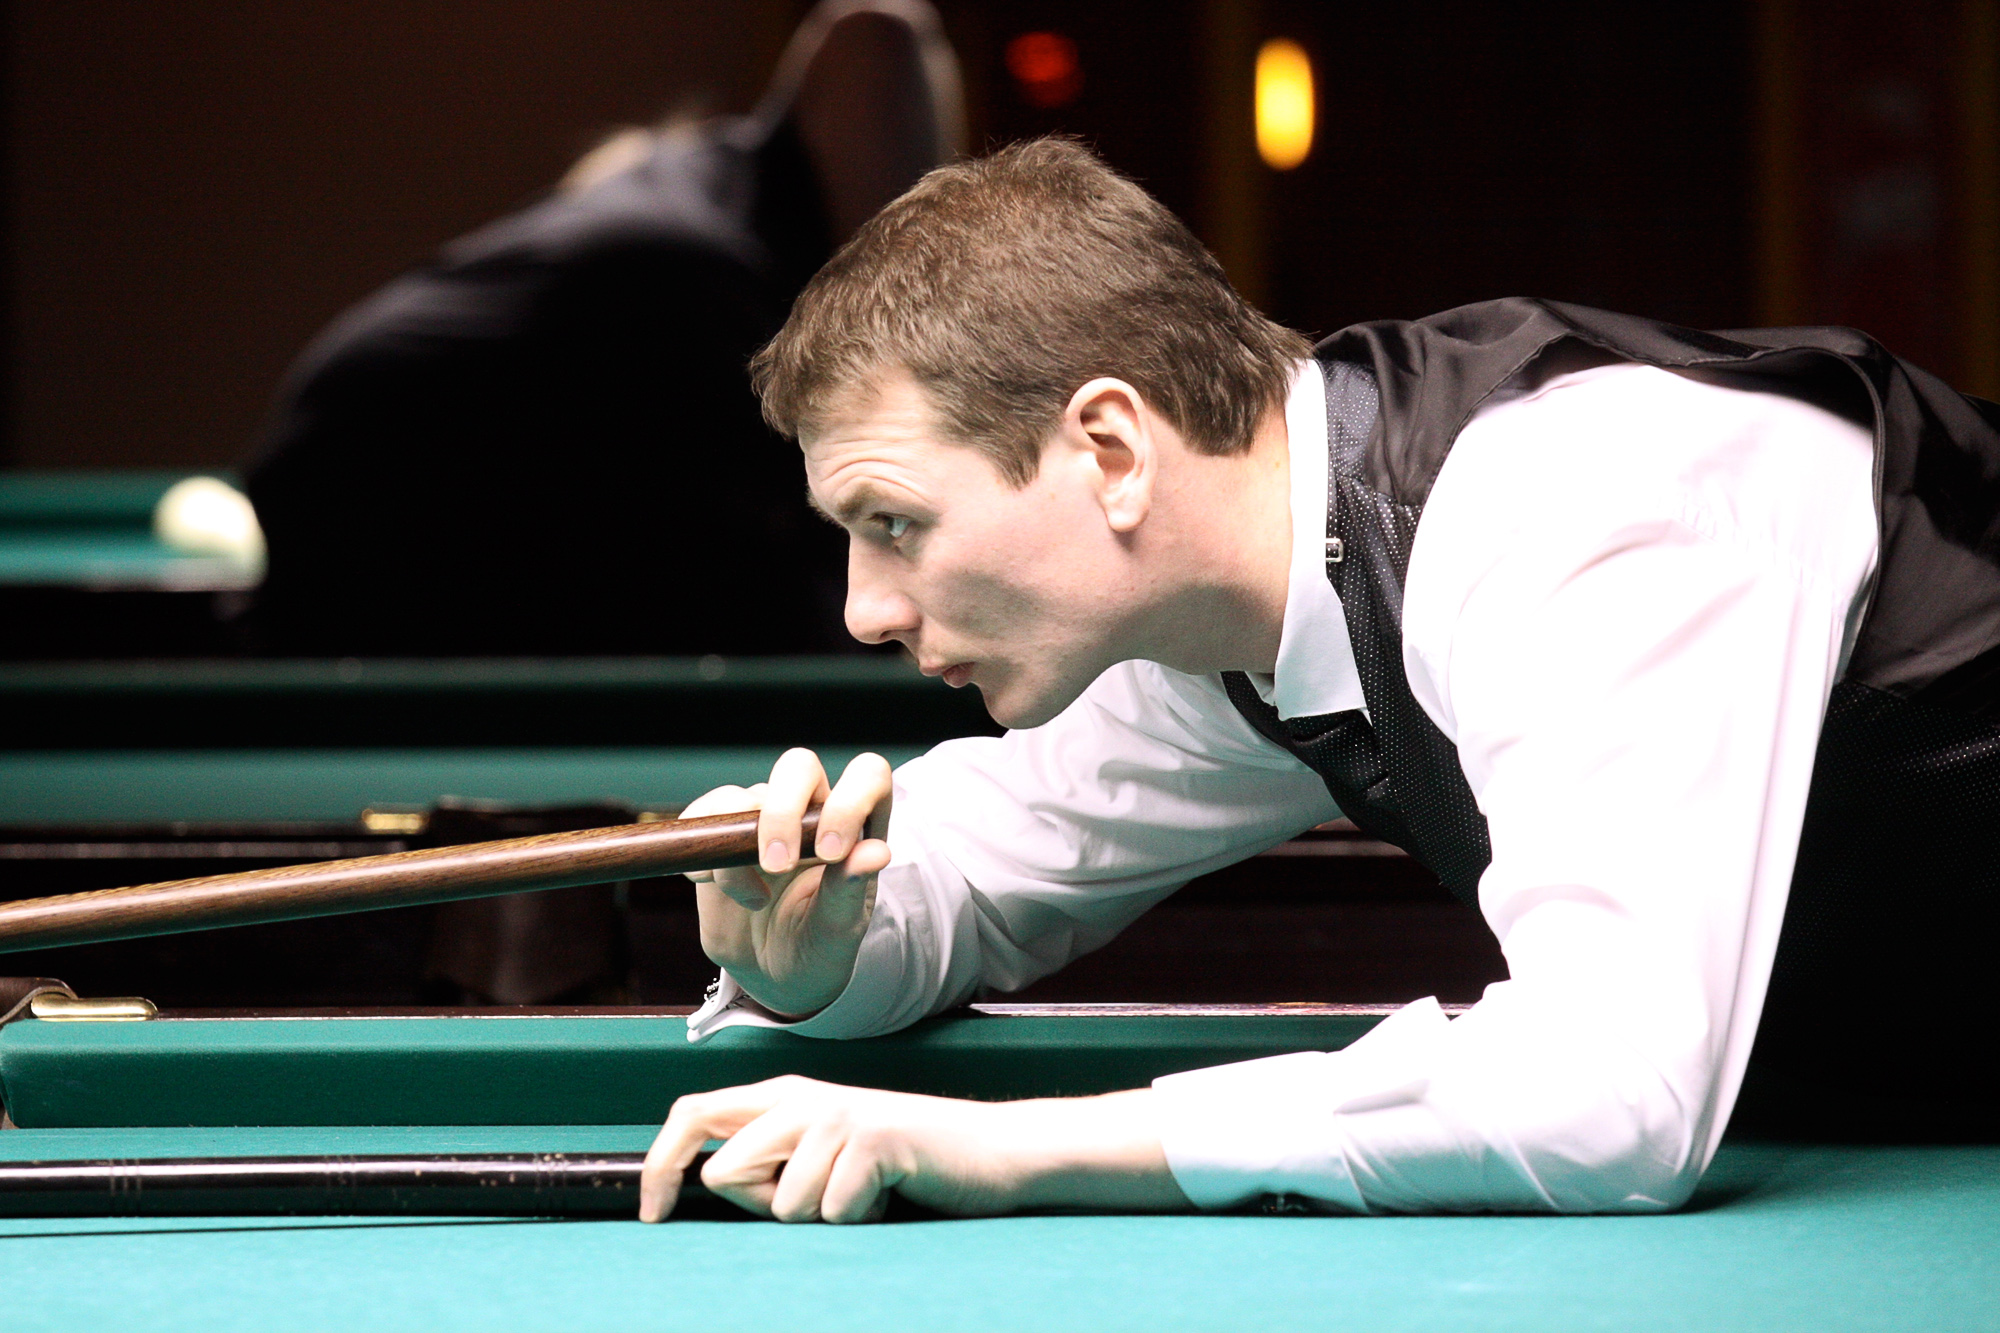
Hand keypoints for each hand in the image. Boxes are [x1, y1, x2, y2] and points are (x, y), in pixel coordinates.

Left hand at [639, 1076, 1188, 1222]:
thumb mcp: (819, 1160)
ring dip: (819, 1218)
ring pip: (778, 1204)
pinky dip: (857, 1220)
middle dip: (759, 1207)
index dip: (659, 1165)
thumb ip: (766, 1163)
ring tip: (861, 1194)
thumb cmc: (897, 1166)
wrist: (986, 1152)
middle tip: (820, 1201)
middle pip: (723, 1172)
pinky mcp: (871, 1140)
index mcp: (781, 1096)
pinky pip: (828, 1212)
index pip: (691, 1113)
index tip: (654, 1215)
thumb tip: (709, 1181)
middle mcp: (801, 1096)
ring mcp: (837, 1114)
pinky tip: (886, 1195)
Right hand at [685, 749, 892, 1018]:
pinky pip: (700, 817)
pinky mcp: (720, 835)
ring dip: (738, 846)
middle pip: (798, 767)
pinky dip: (701, 850)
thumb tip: (876, 852)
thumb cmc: (818, 945)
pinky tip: (711, 883)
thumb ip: (851, 887)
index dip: (850, 800)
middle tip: (777, 866)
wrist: (773, 974)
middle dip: (782, 813)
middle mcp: (810, 810)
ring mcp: (762, 819)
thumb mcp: (839, 927)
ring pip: (740, 796)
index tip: (831, 854)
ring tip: (754, 899)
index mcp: (856, 825)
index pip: (866, 775)